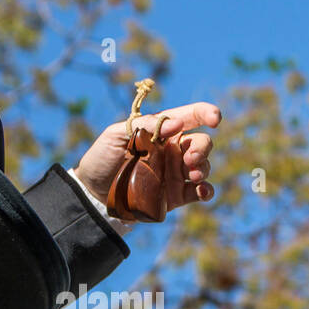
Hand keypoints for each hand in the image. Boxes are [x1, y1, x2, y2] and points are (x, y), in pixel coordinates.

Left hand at [72, 101, 220, 214]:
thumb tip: (177, 123)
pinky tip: (203, 191)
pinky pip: (199, 191)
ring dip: (203, 168)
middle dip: (202, 148)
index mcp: (162, 131)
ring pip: (203, 166)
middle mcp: (173, 150)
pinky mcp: (176, 195)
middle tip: (190, 159)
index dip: (205, 113)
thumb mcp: (116, 135)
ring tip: (191, 175)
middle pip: (201, 142)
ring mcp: (176, 172)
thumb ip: (144, 126)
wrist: (92, 192)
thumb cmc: (102, 157)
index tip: (215, 118)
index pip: (190, 117)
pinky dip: (206, 190)